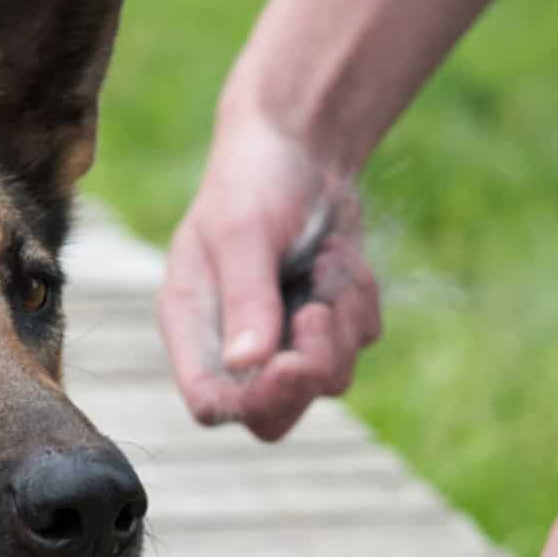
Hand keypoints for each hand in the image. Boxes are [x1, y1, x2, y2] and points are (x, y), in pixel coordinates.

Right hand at [157, 116, 380, 440]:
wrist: (303, 141)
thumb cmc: (254, 178)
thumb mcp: (243, 232)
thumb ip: (245, 299)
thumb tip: (246, 365)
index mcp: (195, 325)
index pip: (212, 403)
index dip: (252, 401)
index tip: (290, 364)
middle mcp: (236, 342)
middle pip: (275, 415)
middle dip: (310, 372)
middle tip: (319, 312)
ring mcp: (286, 337)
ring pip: (330, 378)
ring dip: (341, 319)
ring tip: (326, 260)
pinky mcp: (329, 322)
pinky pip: (362, 339)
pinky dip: (359, 297)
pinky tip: (338, 254)